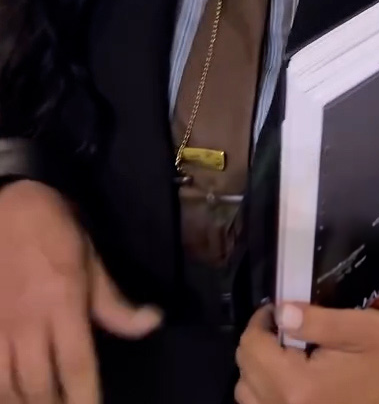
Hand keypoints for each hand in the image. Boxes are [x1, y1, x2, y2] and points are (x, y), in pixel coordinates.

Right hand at [0, 180, 162, 403]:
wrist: (7, 204)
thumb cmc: (53, 230)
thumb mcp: (91, 261)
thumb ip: (115, 303)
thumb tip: (153, 322)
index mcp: (63, 304)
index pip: (77, 366)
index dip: (85, 399)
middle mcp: (29, 322)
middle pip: (39, 386)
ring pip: (6, 387)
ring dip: (23, 403)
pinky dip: (0, 390)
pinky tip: (10, 394)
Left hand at [236, 303, 378, 403]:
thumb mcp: (358, 330)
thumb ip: (316, 320)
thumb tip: (280, 312)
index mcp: (298, 386)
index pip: (251, 348)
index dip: (260, 322)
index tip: (278, 313)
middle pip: (244, 372)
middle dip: (259, 345)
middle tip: (284, 332)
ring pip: (247, 395)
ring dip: (258, 371)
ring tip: (286, 357)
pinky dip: (265, 393)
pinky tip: (288, 381)